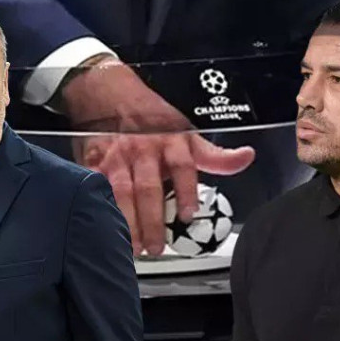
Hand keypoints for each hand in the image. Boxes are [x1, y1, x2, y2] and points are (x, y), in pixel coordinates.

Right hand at [64, 58, 254, 255]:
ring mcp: (116, 156)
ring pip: (121, 192)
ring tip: (134, 247)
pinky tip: (104, 226)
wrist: (109, 92)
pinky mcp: (93, 162)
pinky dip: (100, 208)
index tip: (188, 215)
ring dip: (127, 221)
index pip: (182, 167)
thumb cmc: (150, 119)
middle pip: (148, 188)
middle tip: (156, 248)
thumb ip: (215, 155)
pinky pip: (97, 188)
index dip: (186, 191)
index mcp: (170, 141)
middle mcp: (143, 149)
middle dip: (152, 220)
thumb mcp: (186, 133)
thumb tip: (246, 158)